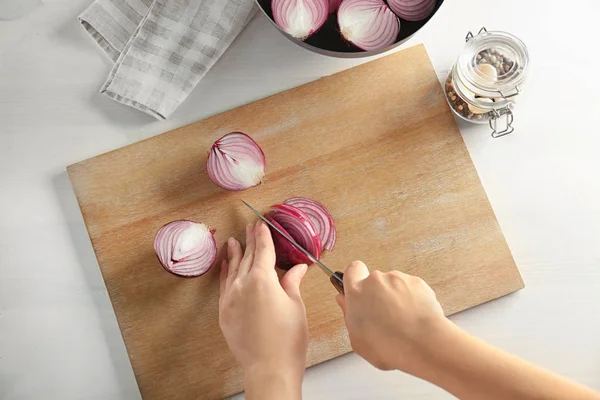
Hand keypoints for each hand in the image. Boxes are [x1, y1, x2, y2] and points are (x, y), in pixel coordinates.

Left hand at [219, 220, 308, 389]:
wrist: (269, 366)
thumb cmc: (288, 338)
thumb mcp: (295, 305)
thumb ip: (291, 282)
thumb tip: (297, 268)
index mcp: (263, 279)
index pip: (263, 251)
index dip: (263, 236)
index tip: (262, 224)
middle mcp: (243, 284)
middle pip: (247, 257)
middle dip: (250, 240)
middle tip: (250, 227)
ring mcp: (230, 298)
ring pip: (232, 269)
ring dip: (234, 253)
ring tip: (234, 240)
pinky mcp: (224, 311)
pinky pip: (223, 285)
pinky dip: (225, 272)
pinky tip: (225, 265)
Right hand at [336, 261, 448, 374]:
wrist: (422, 343)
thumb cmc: (389, 346)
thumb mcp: (358, 340)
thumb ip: (349, 316)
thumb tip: (344, 302)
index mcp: (357, 293)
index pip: (352, 270)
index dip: (356, 278)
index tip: (359, 289)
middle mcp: (375, 280)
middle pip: (374, 281)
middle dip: (378, 293)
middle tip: (384, 314)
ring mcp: (397, 279)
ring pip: (394, 284)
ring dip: (396, 297)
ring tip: (402, 320)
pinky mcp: (416, 282)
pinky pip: (411, 287)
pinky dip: (412, 298)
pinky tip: (414, 316)